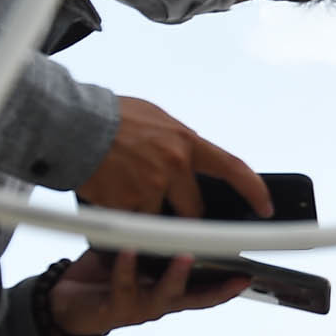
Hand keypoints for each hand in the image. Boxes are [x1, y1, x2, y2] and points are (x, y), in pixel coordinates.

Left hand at [48, 247, 249, 335]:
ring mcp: (139, 308)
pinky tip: (129, 251)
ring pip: (165, 294)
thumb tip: (171, 211)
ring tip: (185, 256)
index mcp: (168, 291)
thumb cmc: (102, 277)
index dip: (230, 286)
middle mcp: (159, 303)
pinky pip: (124, 288)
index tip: (249, 275)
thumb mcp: (132, 256)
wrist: (62, 304)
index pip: (206, 291)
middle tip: (236, 273)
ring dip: (177, 275)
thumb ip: (152, 241)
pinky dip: (128, 269)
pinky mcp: (114, 310)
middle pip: (196, 298)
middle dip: (218, 286)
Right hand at [77, 96, 270, 216]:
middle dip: (187, 215)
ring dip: (147, 212)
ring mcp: (151, 188)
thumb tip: (190, 158)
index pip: (234, 169)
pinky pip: (131, 220)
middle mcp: (174, 167)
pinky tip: (107, 191)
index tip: (266, 208)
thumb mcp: (154, 119)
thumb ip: (177, 141)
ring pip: (160, 218)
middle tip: (168, 207)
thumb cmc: (108, 115)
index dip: (255, 191)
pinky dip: (121, 213)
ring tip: (123, 188)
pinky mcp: (126, 204)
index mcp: (186, 143)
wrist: (68, 122)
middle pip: (196, 209)